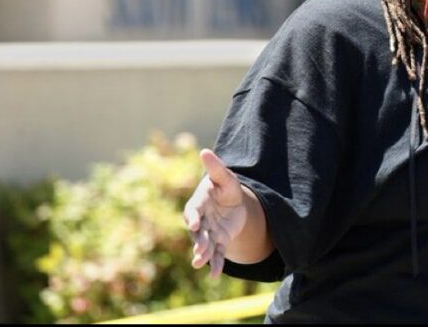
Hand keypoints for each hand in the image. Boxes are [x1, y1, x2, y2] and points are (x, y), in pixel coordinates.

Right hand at [183, 149, 247, 277]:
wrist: (234, 202)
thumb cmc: (226, 187)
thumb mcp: (225, 177)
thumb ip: (215, 167)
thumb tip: (204, 151)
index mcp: (199, 203)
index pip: (193, 211)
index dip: (192, 217)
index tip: (193, 224)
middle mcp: (200, 220)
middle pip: (197, 232)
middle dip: (198, 241)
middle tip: (199, 251)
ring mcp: (208, 233)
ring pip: (204, 245)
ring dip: (202, 255)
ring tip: (200, 264)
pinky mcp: (218, 241)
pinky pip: (215, 254)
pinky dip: (215, 264)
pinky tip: (214, 275)